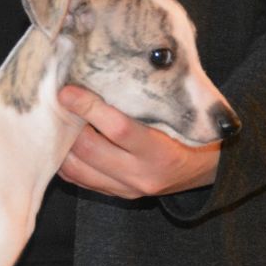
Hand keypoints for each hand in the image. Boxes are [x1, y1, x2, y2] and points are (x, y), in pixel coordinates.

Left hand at [57, 86, 220, 197]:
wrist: (208, 169)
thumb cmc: (193, 133)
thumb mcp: (178, 115)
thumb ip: (148, 100)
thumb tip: (107, 69)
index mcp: (161, 152)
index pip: (118, 128)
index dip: (88, 108)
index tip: (68, 92)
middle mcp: (141, 175)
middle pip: (90, 150)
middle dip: (68, 125)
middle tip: (57, 104)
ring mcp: (127, 189)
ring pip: (78, 169)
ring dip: (62, 145)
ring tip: (57, 122)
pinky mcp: (117, 195)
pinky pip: (80, 180)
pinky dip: (67, 162)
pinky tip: (63, 143)